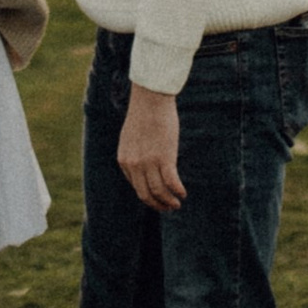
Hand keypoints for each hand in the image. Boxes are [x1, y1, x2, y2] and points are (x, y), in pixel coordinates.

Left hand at [118, 84, 183, 211]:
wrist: (150, 100)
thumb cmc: (144, 115)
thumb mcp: (131, 137)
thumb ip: (134, 153)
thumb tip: (144, 166)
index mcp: (124, 160)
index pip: (136, 186)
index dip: (149, 195)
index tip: (159, 197)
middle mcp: (134, 165)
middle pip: (145, 194)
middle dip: (158, 205)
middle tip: (168, 208)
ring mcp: (149, 163)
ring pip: (159, 192)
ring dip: (169, 202)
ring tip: (177, 204)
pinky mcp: (164, 158)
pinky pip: (172, 183)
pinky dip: (178, 191)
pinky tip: (183, 193)